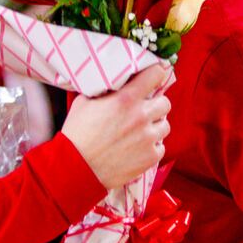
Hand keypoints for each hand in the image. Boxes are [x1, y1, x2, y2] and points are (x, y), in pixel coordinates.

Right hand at [61, 63, 171, 189]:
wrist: (76, 168)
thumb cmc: (77, 135)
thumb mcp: (85, 102)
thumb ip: (104, 91)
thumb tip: (113, 83)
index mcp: (126, 99)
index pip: (155, 74)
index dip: (155, 75)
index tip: (153, 78)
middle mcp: (141, 116)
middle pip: (165, 102)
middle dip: (155, 105)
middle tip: (143, 111)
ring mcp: (148, 138)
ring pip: (165, 126)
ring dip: (154, 127)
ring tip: (140, 133)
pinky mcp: (150, 157)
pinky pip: (160, 147)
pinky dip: (151, 148)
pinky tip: (137, 149)